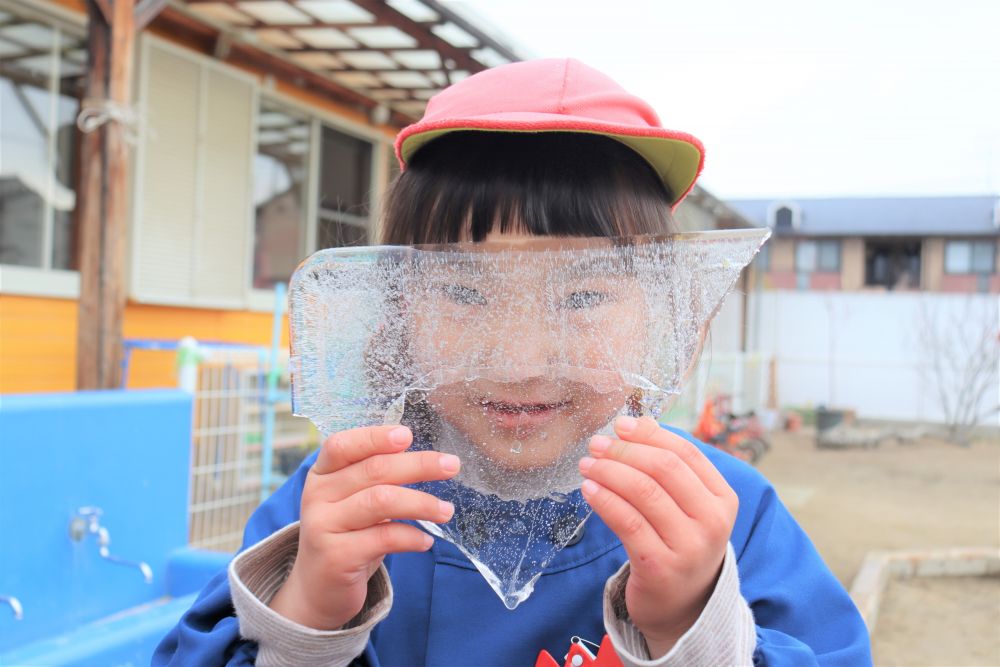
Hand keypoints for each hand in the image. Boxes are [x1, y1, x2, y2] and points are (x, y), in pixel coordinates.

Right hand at [269, 425, 459, 629]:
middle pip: (373, 470)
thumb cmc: (346, 535)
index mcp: (321, 474)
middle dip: (418, 465)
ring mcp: (323, 526)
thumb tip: (427, 458)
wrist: (317, 589)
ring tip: (446, 511)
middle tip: (452, 465)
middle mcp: (317, 496)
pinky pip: (384, 538)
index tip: (407, 435)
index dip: (375, 437)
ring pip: (381, 501)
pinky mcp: (336, 557)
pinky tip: (426, 541)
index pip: (342, 445)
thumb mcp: (352, 501)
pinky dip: (412, 537)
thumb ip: (374, 478)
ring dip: (422, 503)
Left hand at [579, 416, 737, 656]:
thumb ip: (669, 467)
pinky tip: (588, 490)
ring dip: (609, 471)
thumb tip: (640, 421)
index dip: (650, 434)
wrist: (683, 607)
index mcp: (722, 499)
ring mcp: (689, 547)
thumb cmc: (679, 544)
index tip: (620, 425)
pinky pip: (627, 522)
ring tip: (587, 464)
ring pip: (643, 492)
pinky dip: (604, 500)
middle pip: (664, 469)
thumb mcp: (686, 507)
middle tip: (597, 443)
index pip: (686, 453)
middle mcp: (712, 522)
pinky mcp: (660, 567)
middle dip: (625, 450)